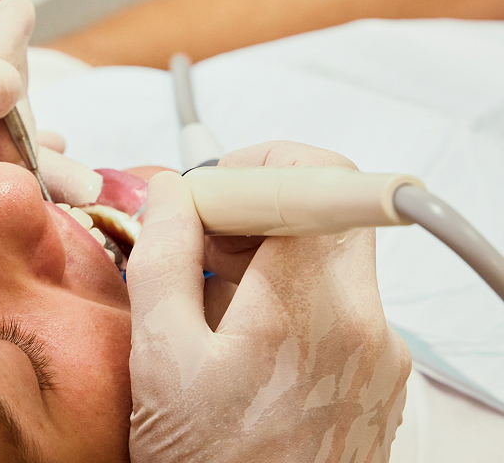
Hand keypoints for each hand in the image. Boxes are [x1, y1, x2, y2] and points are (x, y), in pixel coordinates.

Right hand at [127, 141, 410, 462]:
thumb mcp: (162, 355)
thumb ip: (165, 253)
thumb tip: (175, 192)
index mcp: (313, 307)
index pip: (322, 178)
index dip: (262, 164)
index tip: (217, 187)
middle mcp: (364, 323)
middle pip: (322, 212)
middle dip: (252, 210)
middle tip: (197, 241)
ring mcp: (377, 351)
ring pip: (324, 254)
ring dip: (263, 254)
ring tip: (207, 301)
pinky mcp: (375, 373)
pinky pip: (332, 298)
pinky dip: (283, 293)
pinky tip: (236, 335)